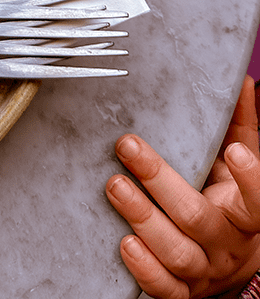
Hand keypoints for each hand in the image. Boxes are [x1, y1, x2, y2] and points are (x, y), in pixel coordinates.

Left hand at [106, 75, 259, 298]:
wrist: (229, 265)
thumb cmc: (227, 201)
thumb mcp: (238, 162)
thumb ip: (239, 126)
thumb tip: (243, 82)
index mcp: (245, 213)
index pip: (258, 200)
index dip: (249, 178)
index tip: (234, 151)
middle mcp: (226, 244)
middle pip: (197, 217)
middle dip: (159, 180)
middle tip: (127, 146)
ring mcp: (204, 270)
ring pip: (177, 252)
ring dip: (142, 217)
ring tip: (115, 186)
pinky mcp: (181, 292)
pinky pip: (163, 289)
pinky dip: (144, 269)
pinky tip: (124, 244)